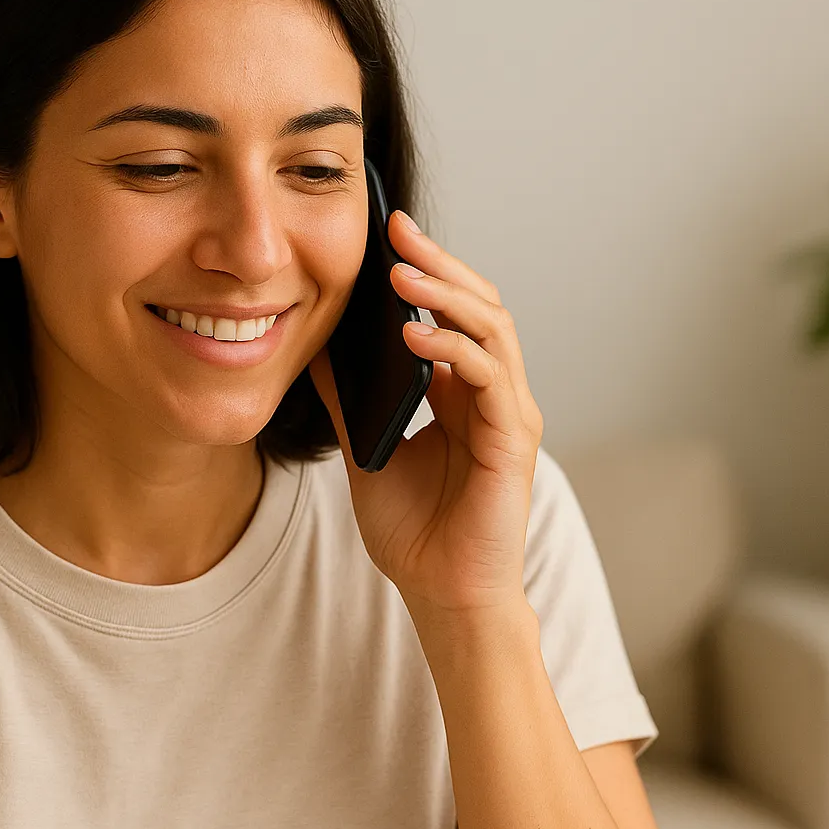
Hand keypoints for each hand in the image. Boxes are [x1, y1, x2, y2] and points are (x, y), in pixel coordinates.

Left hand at [309, 209, 544, 616]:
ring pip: (493, 329)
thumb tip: (314, 346)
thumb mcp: (365, 449)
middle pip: (479, 305)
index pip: (453, 311)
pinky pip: (489, 378)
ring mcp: (509, 414)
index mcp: (462, 391)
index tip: (387, 233)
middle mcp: (493, 394)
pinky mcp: (514, 441)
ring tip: (402, 276)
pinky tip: (415, 337)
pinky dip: (454, 349)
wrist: (441, 597)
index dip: (426, 269)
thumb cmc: (414, 532)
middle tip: (399, 231)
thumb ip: (349, 399)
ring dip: (447, 297)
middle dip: (438, 264)